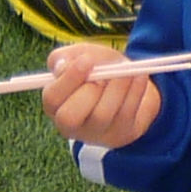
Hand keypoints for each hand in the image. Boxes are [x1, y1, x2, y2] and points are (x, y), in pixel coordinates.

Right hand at [42, 38, 161, 148]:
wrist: (126, 82)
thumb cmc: (96, 68)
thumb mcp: (79, 56)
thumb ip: (66, 57)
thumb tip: (61, 67)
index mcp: (55, 105)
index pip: (52, 99)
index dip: (68, 80)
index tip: (86, 61)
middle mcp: (70, 126)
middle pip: (69, 117)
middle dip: (89, 90)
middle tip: (103, 74)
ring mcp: (95, 134)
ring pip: (101, 115)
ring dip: (116, 87)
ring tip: (126, 69)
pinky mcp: (118, 135)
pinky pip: (125, 115)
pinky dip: (134, 91)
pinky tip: (139, 76)